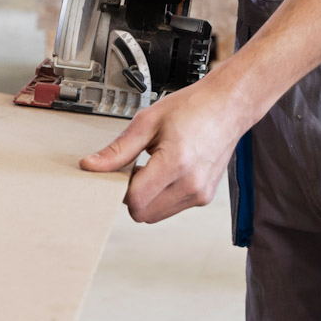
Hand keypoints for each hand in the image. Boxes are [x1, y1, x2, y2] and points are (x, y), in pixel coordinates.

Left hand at [78, 76, 248, 222]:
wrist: (228, 105)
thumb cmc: (193, 107)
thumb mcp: (148, 121)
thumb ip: (118, 149)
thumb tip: (91, 166)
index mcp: (176, 163)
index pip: (135, 201)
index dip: (121, 187)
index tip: (123, 169)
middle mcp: (192, 185)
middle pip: (143, 214)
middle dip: (133, 195)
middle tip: (138, 166)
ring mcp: (200, 194)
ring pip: (156, 215)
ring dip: (148, 197)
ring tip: (155, 165)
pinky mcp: (205, 197)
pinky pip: (172, 208)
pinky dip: (162, 196)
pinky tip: (169, 171)